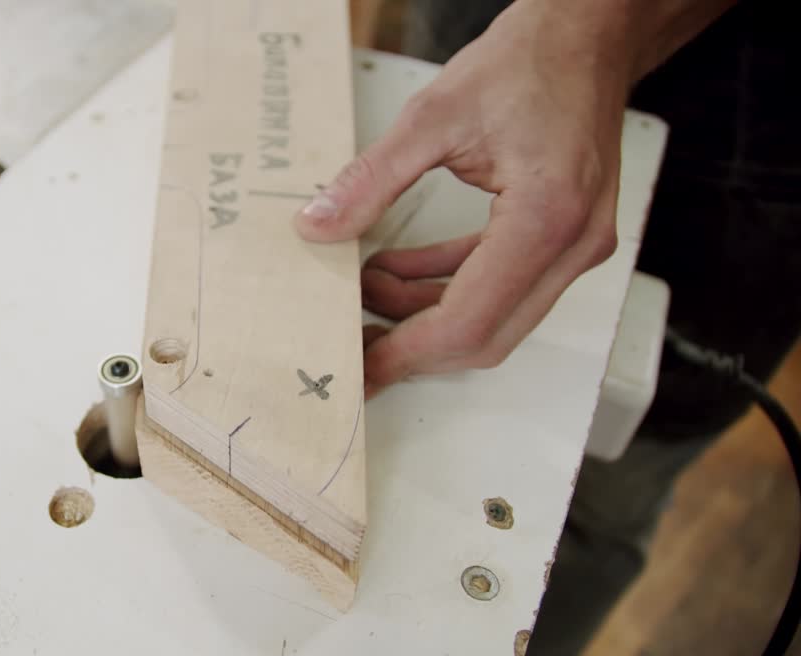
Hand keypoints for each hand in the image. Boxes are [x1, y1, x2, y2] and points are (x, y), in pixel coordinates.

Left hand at [296, 0, 638, 398]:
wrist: (589, 34)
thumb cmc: (530, 61)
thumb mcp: (432, 116)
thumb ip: (371, 180)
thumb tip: (318, 225)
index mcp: (546, 218)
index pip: (468, 321)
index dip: (406, 354)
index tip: (361, 371)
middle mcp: (571, 245)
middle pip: (485, 336)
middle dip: (411, 345)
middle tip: (353, 341)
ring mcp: (574, 246)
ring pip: (492, 318)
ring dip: (423, 312)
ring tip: (364, 284)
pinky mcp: (562, 237)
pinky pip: (500, 286)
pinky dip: (446, 284)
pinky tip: (397, 270)